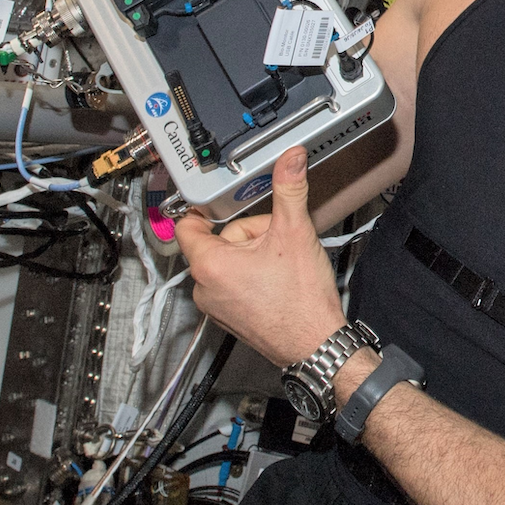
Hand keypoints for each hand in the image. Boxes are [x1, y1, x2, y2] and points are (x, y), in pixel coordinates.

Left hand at [177, 147, 345, 369]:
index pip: (188, 224)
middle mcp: (204, 288)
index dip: (207, 210)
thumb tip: (289, 160)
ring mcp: (216, 306)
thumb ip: (289, 189)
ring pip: (228, 263)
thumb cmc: (301, 302)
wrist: (316, 344)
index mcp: (209, 264)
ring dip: (251, 256)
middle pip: (218, 241)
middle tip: (274, 241)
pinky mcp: (229, 317)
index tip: (221, 204)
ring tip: (279, 265)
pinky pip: (233, 284)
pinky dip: (251, 277)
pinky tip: (276, 282)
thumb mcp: (295, 232)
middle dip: (247, 235)